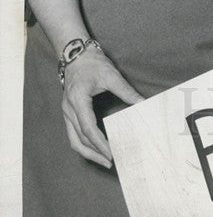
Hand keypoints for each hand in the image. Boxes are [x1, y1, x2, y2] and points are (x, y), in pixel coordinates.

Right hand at [61, 48, 142, 167]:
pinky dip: (84, 144)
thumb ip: (126, 92)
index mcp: (78, 100)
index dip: (100, 143)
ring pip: (73, 140)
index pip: (88, 128)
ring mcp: (66, 112)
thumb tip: (143, 103)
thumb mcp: (111, 75)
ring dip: (88, 152)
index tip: (111, 153)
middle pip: (79, 139)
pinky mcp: (69, 113)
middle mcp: (68, 109)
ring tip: (104, 160)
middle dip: (95, 153)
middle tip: (111, 162)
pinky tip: (96, 148)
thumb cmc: (93, 63)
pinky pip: (73, 134)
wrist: (75, 54)